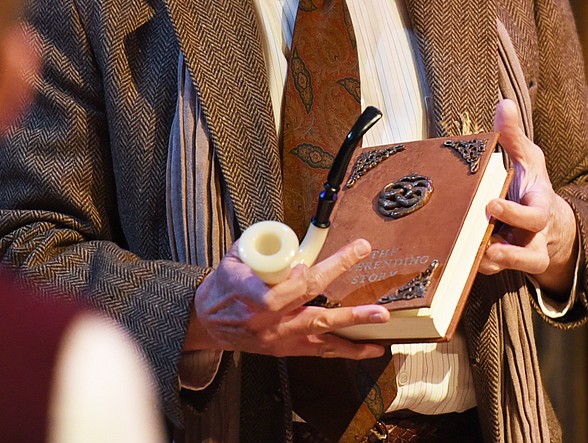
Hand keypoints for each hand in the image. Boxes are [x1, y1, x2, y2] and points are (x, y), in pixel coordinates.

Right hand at [185, 237, 388, 358]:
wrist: (208, 321)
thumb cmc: (223, 285)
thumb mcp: (234, 257)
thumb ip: (263, 247)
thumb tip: (296, 237)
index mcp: (245, 291)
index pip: (274, 293)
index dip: (296, 281)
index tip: (307, 266)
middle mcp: (263, 318)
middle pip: (306, 300)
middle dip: (335, 273)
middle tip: (359, 252)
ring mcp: (277, 336)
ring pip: (320, 327)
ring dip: (352, 320)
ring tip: (380, 315)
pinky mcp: (286, 348)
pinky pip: (321, 350)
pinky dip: (348, 349)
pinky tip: (372, 347)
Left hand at [479, 98, 577, 295]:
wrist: (545, 222)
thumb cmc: (530, 185)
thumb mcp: (527, 158)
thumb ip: (514, 136)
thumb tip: (503, 103)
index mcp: (541, 207)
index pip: (535, 217)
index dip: (516, 215)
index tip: (491, 205)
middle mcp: (534, 237)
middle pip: (529, 254)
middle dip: (507, 253)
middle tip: (481, 243)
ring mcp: (521, 253)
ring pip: (511, 269)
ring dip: (490, 265)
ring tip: (469, 256)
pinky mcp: (504, 264)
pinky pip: (492, 271)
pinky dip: (475, 268)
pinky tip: (453, 261)